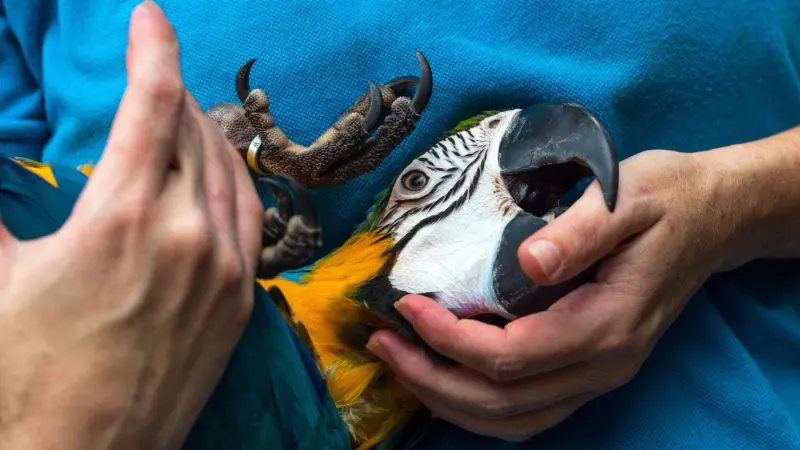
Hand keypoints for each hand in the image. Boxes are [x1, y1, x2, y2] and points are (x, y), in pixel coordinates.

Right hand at [0, 2, 261, 448]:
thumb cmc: (25, 372)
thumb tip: (1, 165)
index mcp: (121, 217)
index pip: (152, 102)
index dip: (152, 47)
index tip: (149, 16)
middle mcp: (187, 234)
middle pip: (194, 131)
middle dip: (172, 92)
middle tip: (152, 78)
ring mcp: (225, 269)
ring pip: (230, 171)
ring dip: (207, 133)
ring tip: (182, 120)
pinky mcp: (242, 301)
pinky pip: (251, 218)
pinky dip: (234, 182)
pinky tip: (218, 174)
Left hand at [368, 148, 747, 440]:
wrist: (713, 215)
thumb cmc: (666, 198)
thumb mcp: (627, 196)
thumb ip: (580, 231)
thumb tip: (529, 263)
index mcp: (607, 326)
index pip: (510, 357)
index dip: (448, 339)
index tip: (406, 305)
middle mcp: (602, 365)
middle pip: (502, 402)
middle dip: (431, 377)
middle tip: (382, 341)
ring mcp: (598, 373)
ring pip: (513, 419)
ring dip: (448, 398)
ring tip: (400, 361)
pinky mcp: (589, 366)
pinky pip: (526, 408)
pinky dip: (477, 402)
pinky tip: (444, 373)